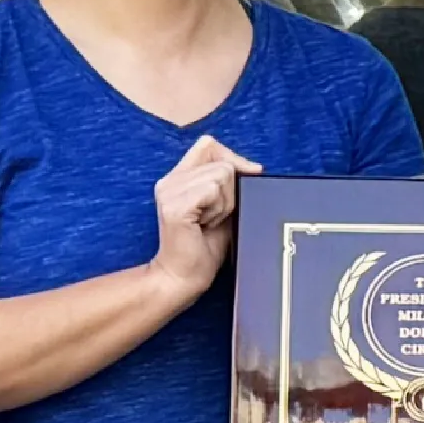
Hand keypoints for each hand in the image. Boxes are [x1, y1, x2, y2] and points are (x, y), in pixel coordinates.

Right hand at [147, 134, 256, 294]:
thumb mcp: (223, 207)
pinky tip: (206, 226)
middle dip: (232, 190)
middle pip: (222, 162)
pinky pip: (212, 190)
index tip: (248, 178)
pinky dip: (219, 209)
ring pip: (221, 175)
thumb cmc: (205, 247)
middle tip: (217, 216)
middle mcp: (169, 180)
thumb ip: (229, 184)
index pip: (208, 144)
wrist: (183, 278)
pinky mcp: (174, 206)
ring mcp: (169, 191)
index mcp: (178, 178)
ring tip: (210, 222)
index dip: (233, 158)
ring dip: (226, 202)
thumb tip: (254, 167)